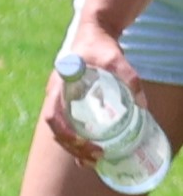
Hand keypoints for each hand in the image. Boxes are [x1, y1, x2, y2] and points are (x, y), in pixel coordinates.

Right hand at [44, 21, 142, 165]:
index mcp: (59, 86)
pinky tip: (91, 153)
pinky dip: (78, 143)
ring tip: (94, 162)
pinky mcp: (71, 105)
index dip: (64, 133)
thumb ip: (128, 77)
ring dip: (75, 150)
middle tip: (95, 157)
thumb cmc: (100, 44)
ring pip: (62, 133)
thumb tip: (143, 106)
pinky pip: (70, 128)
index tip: (82, 142)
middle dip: (74, 148)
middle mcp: (56, 97)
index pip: (53, 116)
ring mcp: (62, 102)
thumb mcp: (115, 58)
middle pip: (57, 131)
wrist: (94, 34)